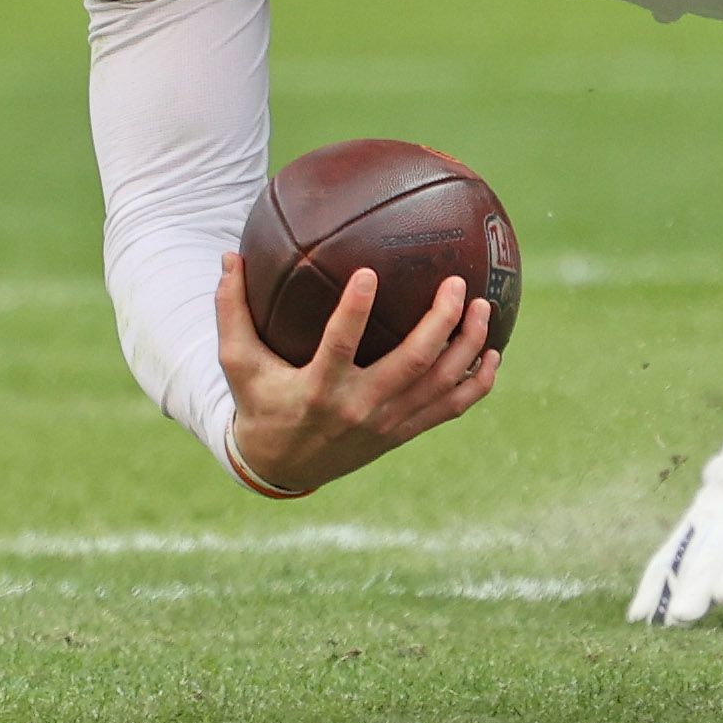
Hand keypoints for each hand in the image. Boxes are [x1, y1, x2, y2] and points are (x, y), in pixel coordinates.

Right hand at [214, 252, 498, 494]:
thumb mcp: (238, 362)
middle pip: (412, 364)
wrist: (282, 467)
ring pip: (441, 384)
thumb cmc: (261, 403)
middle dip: (440, 323)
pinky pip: (452, 408)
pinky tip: (493, 352)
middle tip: (456, 283)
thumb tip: (229, 255)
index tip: (369, 272)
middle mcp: (359, 407)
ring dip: (469, 345)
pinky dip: (478, 383)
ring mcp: (388, 422)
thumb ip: (232, 310)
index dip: (354, 311)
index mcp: (319, 389)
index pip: (339, 347)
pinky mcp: (406, 431)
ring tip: (484, 306)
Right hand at [627, 385, 722, 624]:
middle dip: (698, 581)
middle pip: (717, 546)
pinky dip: (658, 574)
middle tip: (682, 617)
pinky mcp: (701, 507)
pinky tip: (641, 610)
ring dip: (671, 581)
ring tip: (653, 620)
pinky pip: (675, 544)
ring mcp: (716, 501)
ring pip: (690, 546)